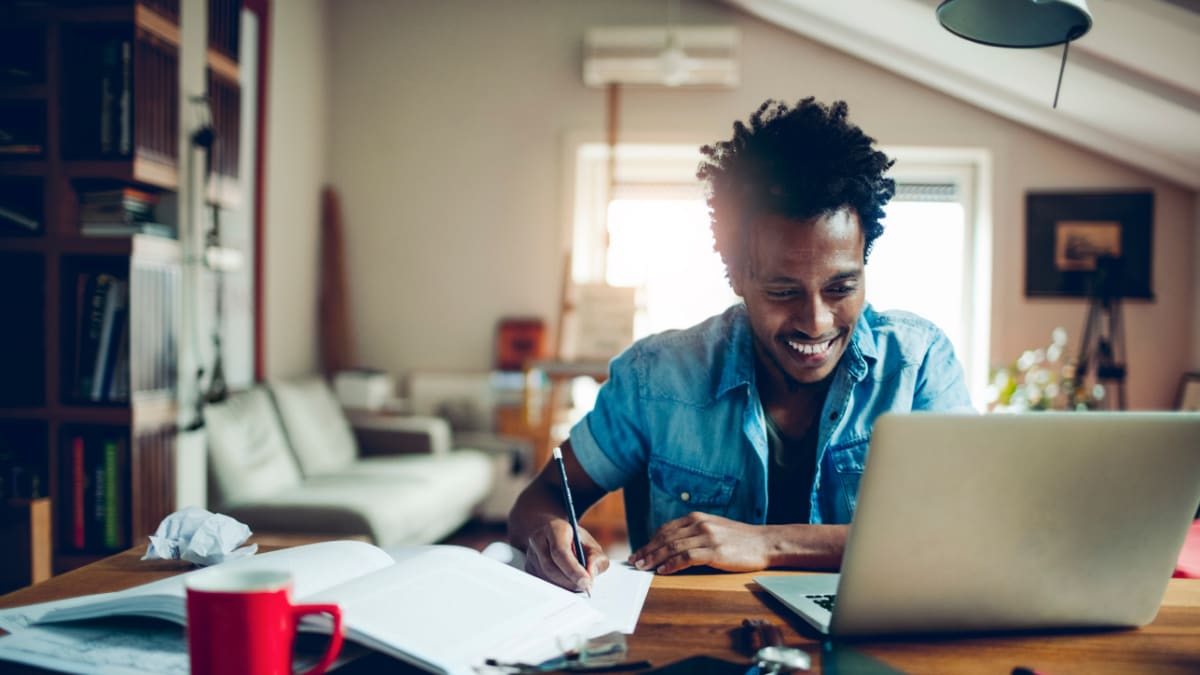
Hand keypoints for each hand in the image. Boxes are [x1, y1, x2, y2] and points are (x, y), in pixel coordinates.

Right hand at [523, 518, 609, 591]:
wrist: (552, 533)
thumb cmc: (573, 540)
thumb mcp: (591, 544)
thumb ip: (596, 558)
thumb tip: (590, 575)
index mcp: (554, 528)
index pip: (560, 551)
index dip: (573, 569)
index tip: (586, 582)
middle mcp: (538, 540)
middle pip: (551, 567)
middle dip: (570, 581)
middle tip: (585, 586)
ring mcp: (530, 554)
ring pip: (546, 578)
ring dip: (565, 585)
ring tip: (578, 582)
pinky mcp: (528, 568)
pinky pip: (543, 582)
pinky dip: (558, 586)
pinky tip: (567, 581)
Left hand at [629, 512, 774, 573]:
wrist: (765, 543)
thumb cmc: (741, 539)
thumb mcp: (714, 528)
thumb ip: (694, 533)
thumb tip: (673, 545)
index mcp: (697, 518)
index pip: (666, 529)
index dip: (650, 541)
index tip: (640, 552)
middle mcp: (699, 524)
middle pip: (665, 538)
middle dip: (648, 550)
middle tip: (635, 562)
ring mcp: (707, 537)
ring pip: (673, 547)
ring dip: (655, 558)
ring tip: (644, 567)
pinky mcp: (715, 551)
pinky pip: (687, 557)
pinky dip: (672, 564)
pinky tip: (663, 571)